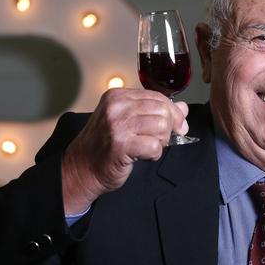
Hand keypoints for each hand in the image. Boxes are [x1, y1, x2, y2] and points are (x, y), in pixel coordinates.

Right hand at [61, 88, 188, 213]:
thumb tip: (183, 108)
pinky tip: (142, 157)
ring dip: (161, 142)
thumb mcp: (127, 121)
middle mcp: (116, 107)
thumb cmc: (105, 146)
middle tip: (159, 141)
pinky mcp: (121, 145)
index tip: (177, 126)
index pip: (158, 97)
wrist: (81, 168)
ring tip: (148, 148)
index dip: (173, 113)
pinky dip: (154, 155)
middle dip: (168, 128)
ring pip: (162, 127)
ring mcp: (118, 125)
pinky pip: (155, 146)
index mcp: (117, 96)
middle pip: (163, 111)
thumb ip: (154, 112)